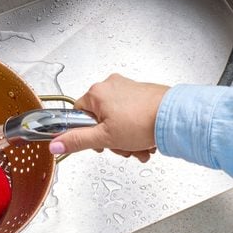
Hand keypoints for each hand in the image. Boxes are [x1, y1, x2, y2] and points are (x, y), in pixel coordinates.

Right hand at [49, 74, 169, 162]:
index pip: (78, 114)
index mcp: (97, 93)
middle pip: (99, 119)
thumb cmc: (144, 121)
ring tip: (138, 147)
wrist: (176, 117)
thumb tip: (55, 144)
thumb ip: (77, 141)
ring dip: (126, 139)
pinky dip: (137, 130)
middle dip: (111, 139)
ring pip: (117, 119)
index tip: (97, 142)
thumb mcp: (104, 138)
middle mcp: (111, 86)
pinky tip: (145, 141)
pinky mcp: (143, 94)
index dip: (86, 132)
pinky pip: (132, 115)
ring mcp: (129, 89)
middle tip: (121, 146)